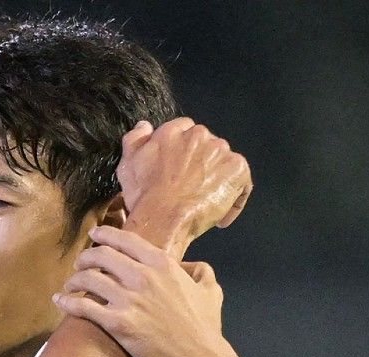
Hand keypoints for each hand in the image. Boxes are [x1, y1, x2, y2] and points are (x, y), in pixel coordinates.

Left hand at [54, 225, 243, 356]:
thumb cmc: (205, 325)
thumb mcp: (211, 288)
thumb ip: (198, 269)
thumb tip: (186, 265)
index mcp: (163, 264)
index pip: (126, 239)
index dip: (106, 234)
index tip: (95, 235)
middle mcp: (143, 276)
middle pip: (101, 255)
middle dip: (86, 257)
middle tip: (80, 264)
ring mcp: (128, 299)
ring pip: (88, 278)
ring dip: (74, 279)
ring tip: (70, 284)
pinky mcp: (117, 323)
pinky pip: (83, 307)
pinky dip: (67, 302)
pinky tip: (60, 301)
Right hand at [115, 118, 251, 257]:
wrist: (163, 218)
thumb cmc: (144, 196)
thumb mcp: (127, 165)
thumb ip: (135, 140)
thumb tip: (145, 126)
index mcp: (173, 131)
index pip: (184, 131)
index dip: (183, 152)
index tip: (179, 170)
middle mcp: (199, 135)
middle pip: (206, 145)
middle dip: (201, 164)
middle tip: (191, 188)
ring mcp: (220, 151)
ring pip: (223, 162)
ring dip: (217, 178)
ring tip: (205, 203)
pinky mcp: (237, 169)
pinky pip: (241, 182)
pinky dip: (233, 198)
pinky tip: (220, 216)